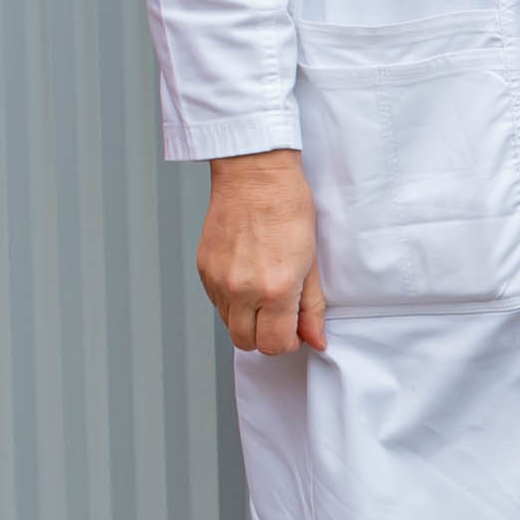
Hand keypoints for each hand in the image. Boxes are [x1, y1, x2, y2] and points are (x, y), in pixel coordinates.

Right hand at [199, 151, 327, 354]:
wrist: (255, 175)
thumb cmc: (287, 208)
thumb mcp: (311, 260)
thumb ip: (311, 306)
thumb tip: (315, 339)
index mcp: (275, 290)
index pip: (274, 344)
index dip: (288, 340)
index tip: (295, 327)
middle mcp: (241, 290)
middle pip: (247, 343)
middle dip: (266, 336)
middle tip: (281, 314)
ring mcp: (218, 281)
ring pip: (229, 325)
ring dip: (248, 319)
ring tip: (264, 290)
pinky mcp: (204, 270)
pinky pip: (217, 303)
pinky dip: (233, 301)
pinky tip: (248, 276)